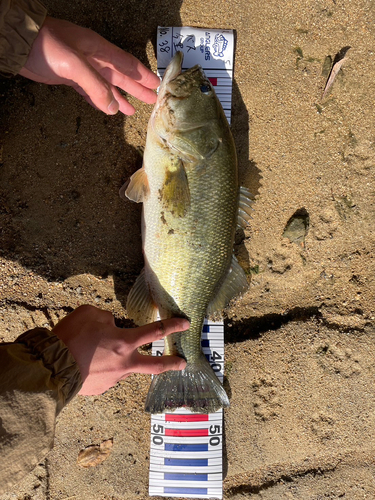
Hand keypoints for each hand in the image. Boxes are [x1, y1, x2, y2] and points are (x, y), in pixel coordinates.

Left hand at [19, 17, 159, 114]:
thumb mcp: (74, 65)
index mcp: (98, 50)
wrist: (17, 45)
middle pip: (121, 76)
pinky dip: (102, 101)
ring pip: (107, 86)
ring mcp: (82, 70)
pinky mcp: (71, 79)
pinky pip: (92, 93)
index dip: (142, 75)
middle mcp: (94, 60)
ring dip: (120, 98)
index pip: (127, 64)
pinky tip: (109, 109)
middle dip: (136, 88)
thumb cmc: (45, 46)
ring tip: (133, 110)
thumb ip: (95, 86)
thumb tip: (113, 108)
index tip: (157, 85)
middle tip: (152, 100)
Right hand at [53, 305, 188, 394]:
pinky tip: (87, 364)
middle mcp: (124, 363)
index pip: (155, 332)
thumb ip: (106, 319)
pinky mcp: (101, 389)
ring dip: (118, 360)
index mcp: (124, 342)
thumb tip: (111, 326)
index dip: (173, 326)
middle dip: (172, 363)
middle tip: (182, 363)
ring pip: (124, 368)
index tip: (185, 324)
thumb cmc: (70, 337)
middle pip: (156, 365)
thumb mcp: (90, 314)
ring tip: (96, 353)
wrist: (50, 367)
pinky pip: (106, 375)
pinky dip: (102, 368)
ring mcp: (113, 379)